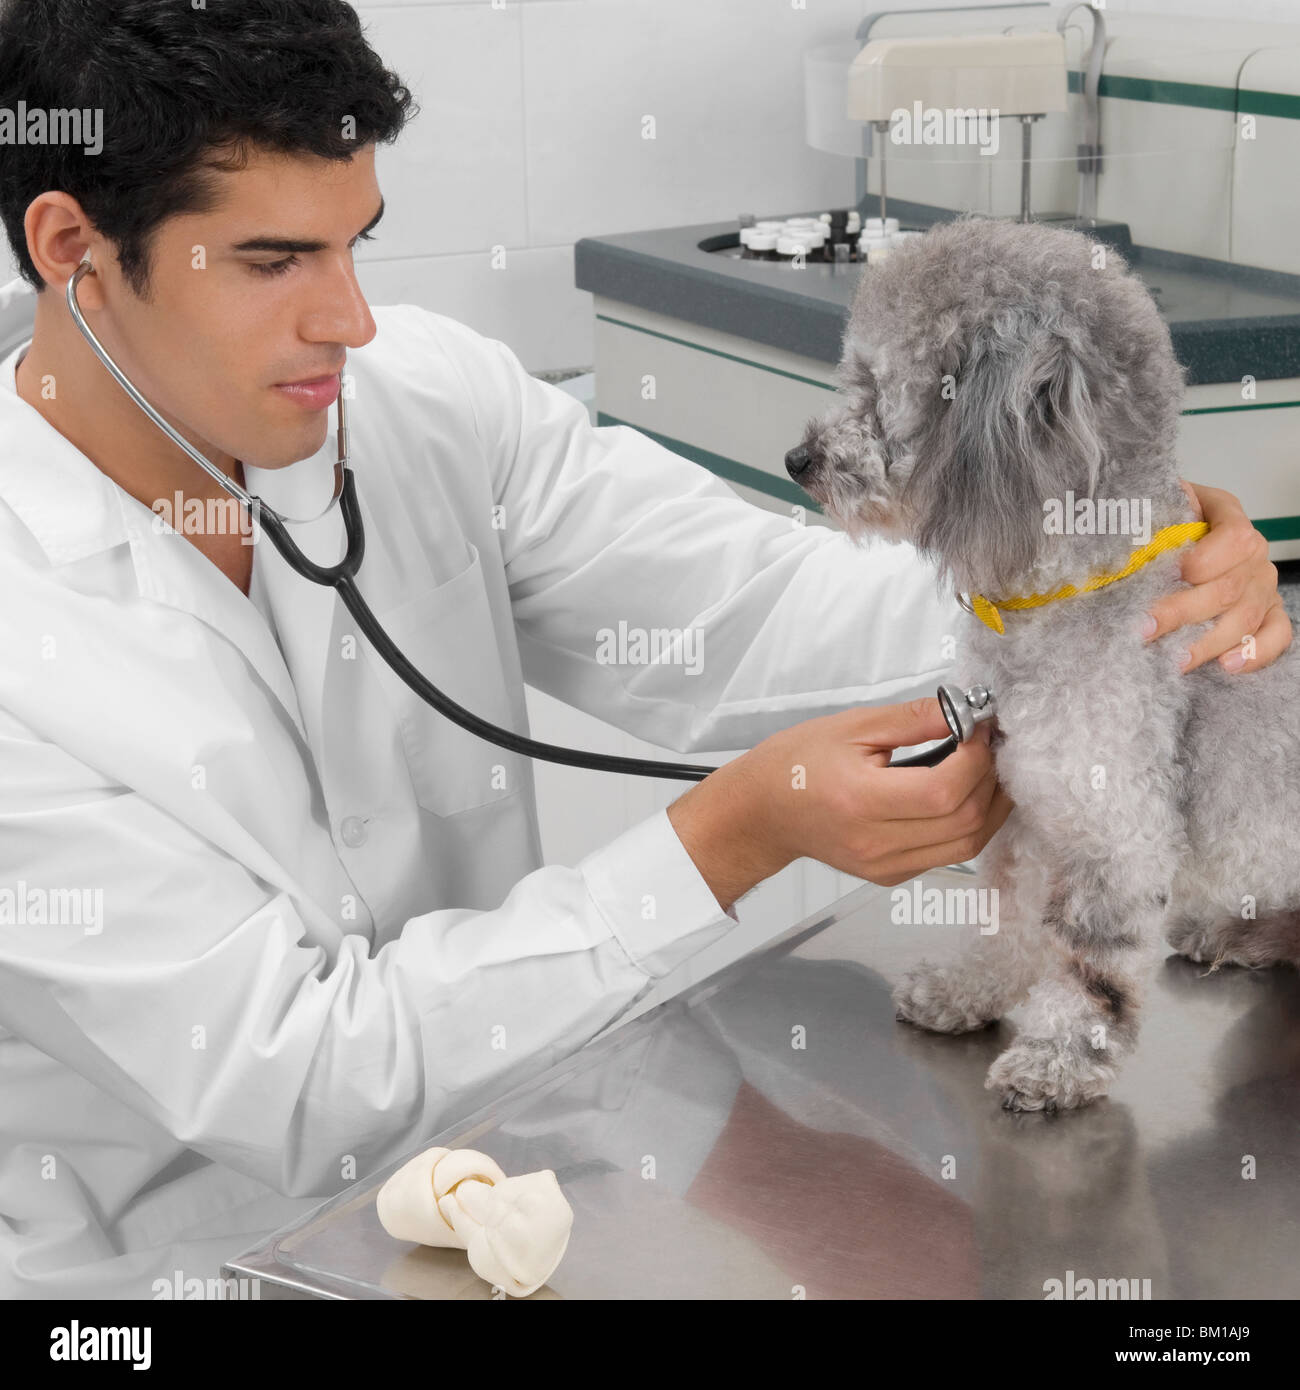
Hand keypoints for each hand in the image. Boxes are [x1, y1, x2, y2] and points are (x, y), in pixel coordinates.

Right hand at [667, 698, 1013, 911]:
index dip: (976, 758)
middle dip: (991, 779)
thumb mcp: (852, 726)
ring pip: (968, 844)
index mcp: (860, 801)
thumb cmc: (797, 763)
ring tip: (988, 767)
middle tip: (992, 743)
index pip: (944, 791)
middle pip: (965, 822)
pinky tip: (966, 793)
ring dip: (991, 805)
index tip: (980, 728)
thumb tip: (967, 710)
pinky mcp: (892, 875)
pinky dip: (970, 823)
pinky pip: (950, 854)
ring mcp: (886, 866)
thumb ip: (914, 719)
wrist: (762, 812)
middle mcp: (875, 843)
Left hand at [1145, 481, 1292, 673]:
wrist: (1173, 530)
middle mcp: (1254, 552)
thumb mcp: (1153, 506)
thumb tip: (1122, 542)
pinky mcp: (1268, 611)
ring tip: (1176, 658)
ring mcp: (1263, 584)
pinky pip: (1276, 634)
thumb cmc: (1163, 520)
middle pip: (1229, 587)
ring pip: (1246, 617)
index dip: (1202, 560)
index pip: (1234, 539)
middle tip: (1145, 630)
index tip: (1168, 574)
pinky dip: (1256, 652)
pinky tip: (1226, 665)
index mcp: (1229, 515)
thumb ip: (1145, 516)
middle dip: (1183, 612)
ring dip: (1208, 642)